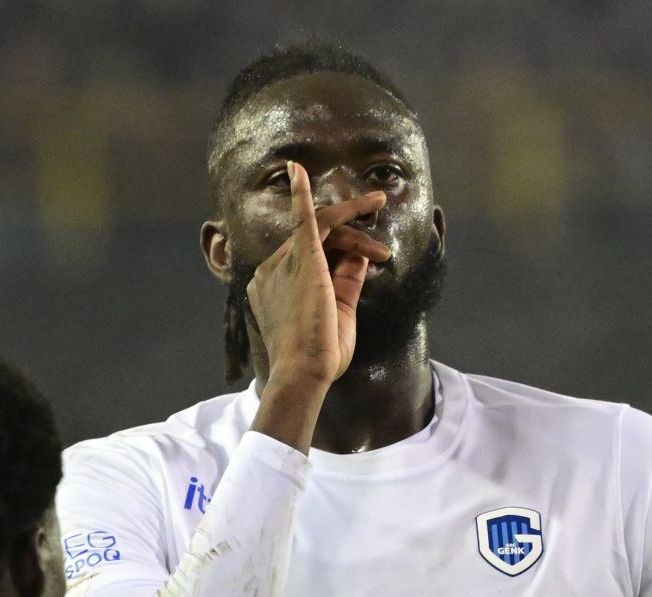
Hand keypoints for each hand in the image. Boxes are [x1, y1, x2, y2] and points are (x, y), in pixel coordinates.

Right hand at [247, 163, 390, 390]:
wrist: (304, 372)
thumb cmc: (319, 355)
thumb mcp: (339, 312)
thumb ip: (347, 280)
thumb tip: (361, 253)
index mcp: (275, 286)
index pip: (312, 256)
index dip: (342, 254)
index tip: (368, 258)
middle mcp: (272, 270)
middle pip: (317, 240)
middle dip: (352, 235)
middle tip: (380, 227)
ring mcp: (282, 264)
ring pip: (323, 230)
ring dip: (355, 224)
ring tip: (379, 205)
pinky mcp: (301, 259)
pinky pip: (301, 218)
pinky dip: (299, 192)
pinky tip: (297, 169)